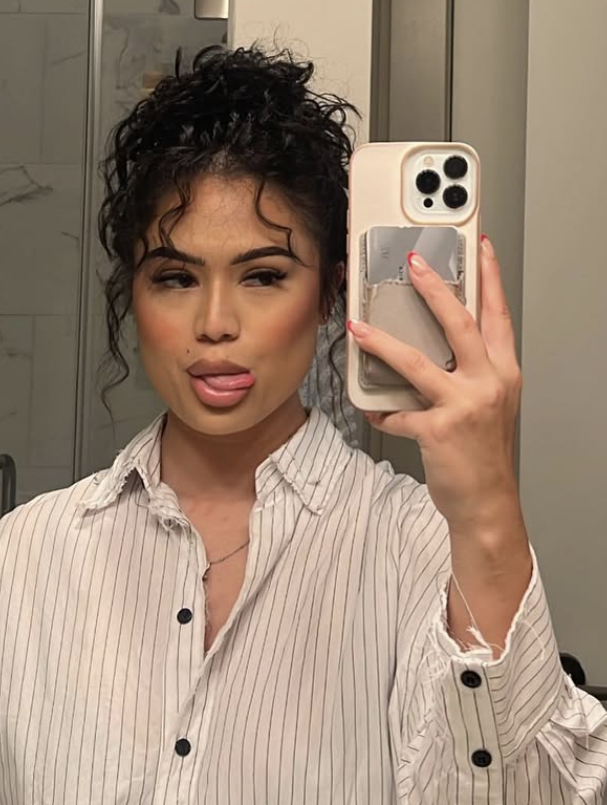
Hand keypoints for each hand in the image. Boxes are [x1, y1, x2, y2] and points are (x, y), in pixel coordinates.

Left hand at [348, 237, 522, 535]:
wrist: (486, 501)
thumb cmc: (484, 454)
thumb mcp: (490, 405)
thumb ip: (470, 373)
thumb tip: (435, 348)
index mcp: (503, 372)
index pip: (498, 314)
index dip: (489, 277)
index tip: (479, 246)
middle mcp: (488, 383)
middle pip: (459, 323)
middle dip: (434, 288)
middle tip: (413, 264)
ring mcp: (463, 406)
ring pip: (416, 362)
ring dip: (382, 343)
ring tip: (359, 329)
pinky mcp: (438, 430)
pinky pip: (397, 413)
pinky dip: (380, 412)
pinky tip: (371, 409)